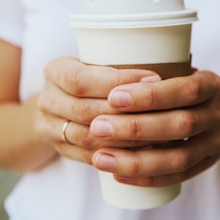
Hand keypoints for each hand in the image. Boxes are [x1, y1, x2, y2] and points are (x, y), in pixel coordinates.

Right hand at [37, 57, 161, 164]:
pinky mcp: (60, 150)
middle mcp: (47, 100)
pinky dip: (117, 156)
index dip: (118, 81)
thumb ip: (121, 61)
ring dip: (125, 139)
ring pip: (89, 138)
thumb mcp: (95, 61)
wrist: (58, 104)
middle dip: (127, 113)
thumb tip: (173, 66)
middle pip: (87, 111)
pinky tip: (144, 153)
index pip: (82, 79)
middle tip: (166, 112)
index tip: (155, 79)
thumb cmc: (90, 77)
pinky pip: (89, 157)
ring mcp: (49, 128)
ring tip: (161, 135)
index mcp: (55, 71)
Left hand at [89, 70, 219, 186]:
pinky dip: (147, 178)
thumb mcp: (188, 71)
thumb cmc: (197, 89)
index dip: (151, 95)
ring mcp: (216, 144)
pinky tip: (118, 176)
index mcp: (211, 85)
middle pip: (179, 126)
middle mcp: (218, 115)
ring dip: (136, 160)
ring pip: (178, 158)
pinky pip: (178, 176)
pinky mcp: (208, 165)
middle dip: (135, 128)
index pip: (184, 90)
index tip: (114, 96)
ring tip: (101, 158)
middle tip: (98, 127)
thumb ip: (158, 71)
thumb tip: (105, 70)